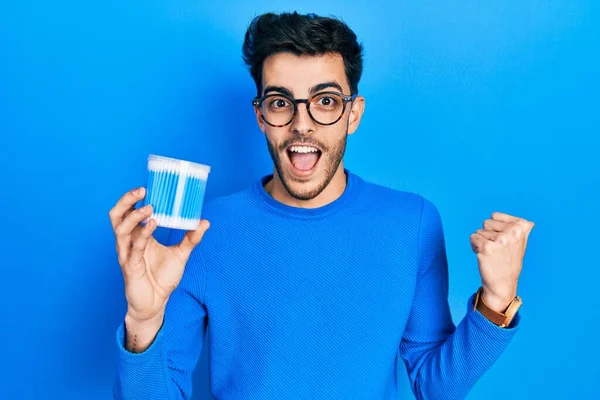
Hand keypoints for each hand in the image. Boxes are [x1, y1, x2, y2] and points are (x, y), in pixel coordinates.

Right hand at [109, 187, 209, 324]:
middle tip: (141, 190)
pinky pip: (133, 248)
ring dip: (134, 216)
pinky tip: (152, 225)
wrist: (155, 304)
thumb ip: (191, 239)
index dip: (132, 198)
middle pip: (117, 216)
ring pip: (121, 230)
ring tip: (149, 207)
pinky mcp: (130, 267)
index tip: (146, 186)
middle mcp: (129, 242)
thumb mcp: (181, 255)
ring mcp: (127, 254)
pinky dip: (142, 236)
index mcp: (138, 236)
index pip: (128, 212)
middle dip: (125, 201)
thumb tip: (204, 222)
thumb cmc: (162, 278)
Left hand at [470, 212, 533, 312]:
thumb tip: (529, 223)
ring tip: (492, 254)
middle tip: (497, 249)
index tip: (504, 241)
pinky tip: (484, 256)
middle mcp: (513, 232)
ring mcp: (500, 239)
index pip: (495, 216)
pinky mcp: (487, 247)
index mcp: (522, 227)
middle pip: (486, 223)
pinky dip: (474, 246)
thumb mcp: (521, 244)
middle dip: (488, 234)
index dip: (495, 228)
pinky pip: (473, 238)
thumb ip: (521, 231)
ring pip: (479, 231)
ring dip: (482, 242)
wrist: (503, 283)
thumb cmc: (509, 262)